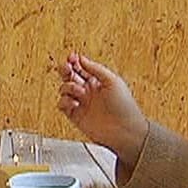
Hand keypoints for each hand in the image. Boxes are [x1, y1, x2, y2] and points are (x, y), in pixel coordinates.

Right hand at [56, 51, 148, 167]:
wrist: (125, 130)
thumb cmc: (124, 107)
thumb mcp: (112, 81)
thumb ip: (95, 69)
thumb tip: (82, 59)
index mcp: (98, 81)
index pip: (81, 68)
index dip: (74, 61)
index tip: (71, 57)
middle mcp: (88, 91)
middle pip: (70, 76)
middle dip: (65, 70)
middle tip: (66, 68)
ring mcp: (81, 103)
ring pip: (64, 89)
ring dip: (69, 87)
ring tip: (80, 92)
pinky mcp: (75, 115)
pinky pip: (63, 104)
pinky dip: (65, 101)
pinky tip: (74, 103)